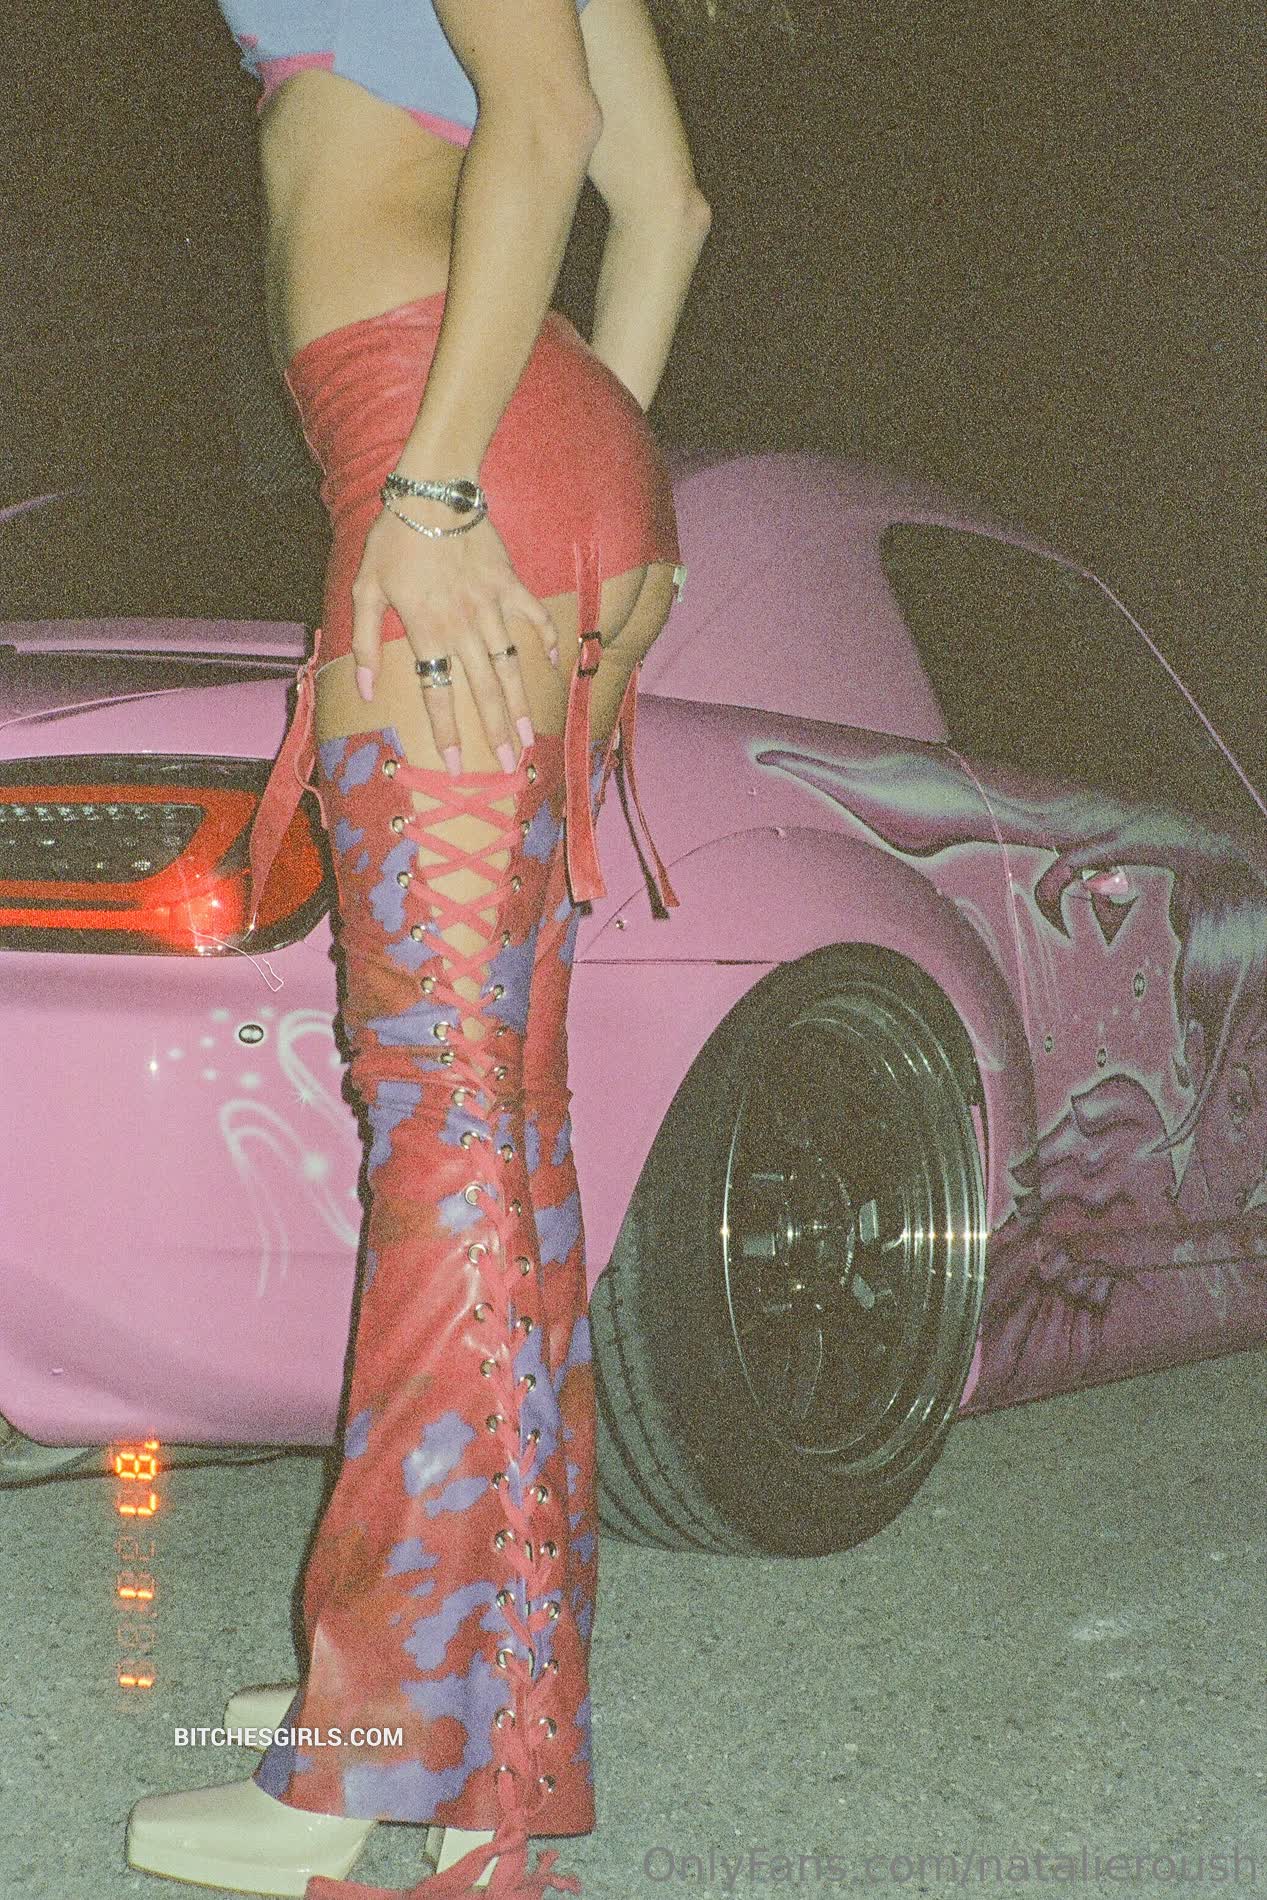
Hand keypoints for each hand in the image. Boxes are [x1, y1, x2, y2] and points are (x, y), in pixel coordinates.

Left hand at [349, 501, 559, 773]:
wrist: (433, 492)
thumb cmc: (394, 539)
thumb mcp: (365, 589)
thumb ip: (367, 642)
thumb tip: (366, 689)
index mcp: (428, 631)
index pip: (438, 693)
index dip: (446, 732)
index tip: (454, 765)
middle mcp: (464, 627)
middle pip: (483, 690)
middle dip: (495, 732)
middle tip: (508, 764)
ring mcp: (492, 606)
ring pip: (511, 664)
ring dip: (522, 703)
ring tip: (530, 735)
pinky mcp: (511, 584)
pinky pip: (533, 617)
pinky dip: (546, 639)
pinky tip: (554, 663)